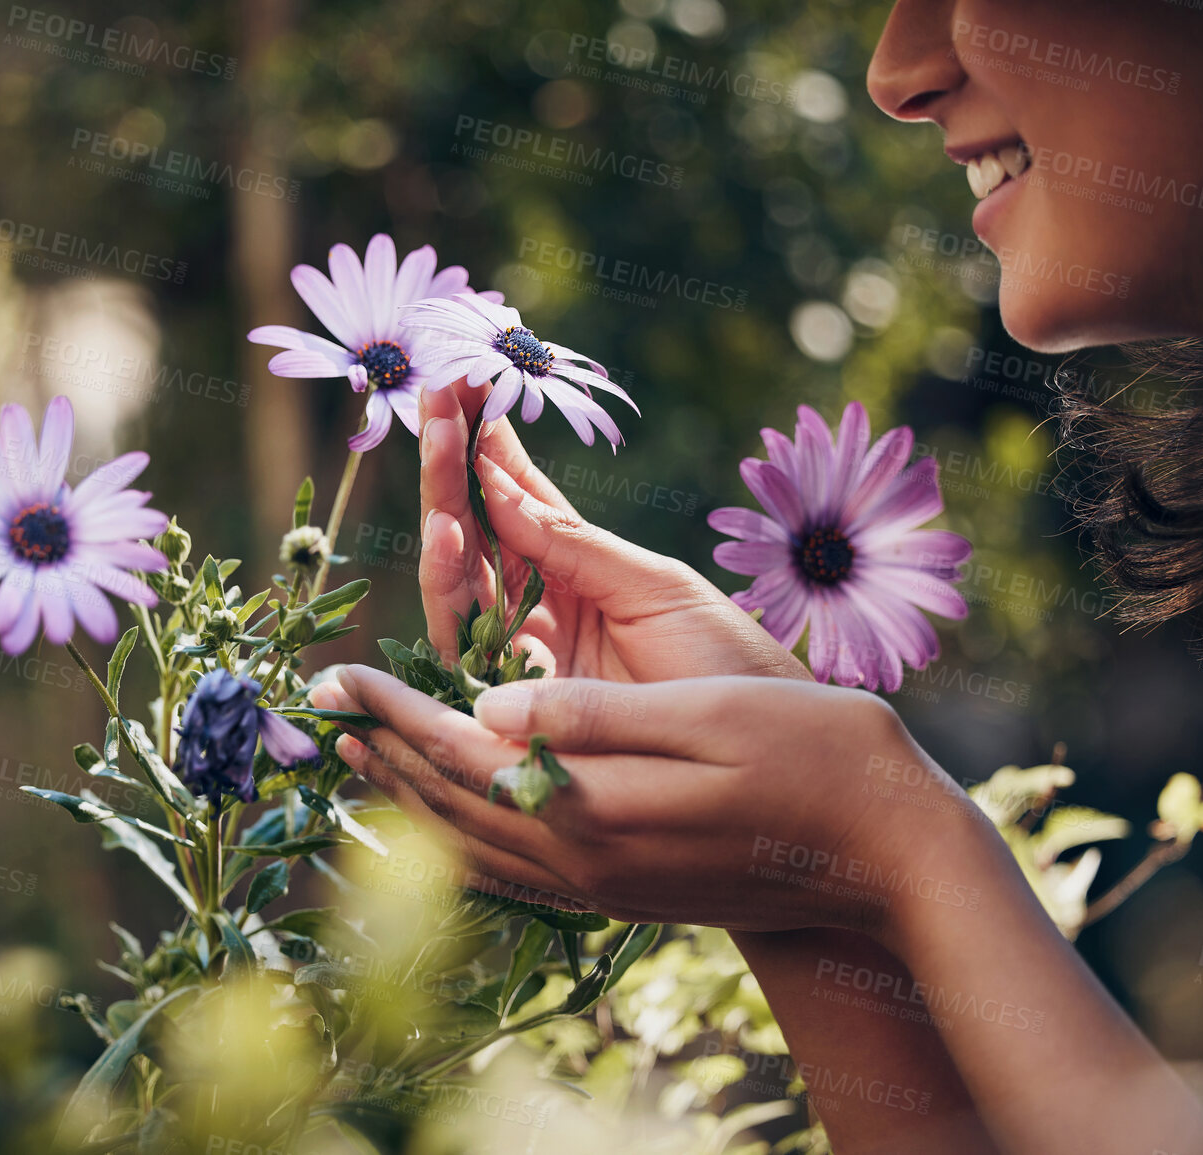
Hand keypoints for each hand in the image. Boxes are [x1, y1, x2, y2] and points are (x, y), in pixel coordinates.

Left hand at [311, 665, 986, 935]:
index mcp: (596, 805)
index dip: (395, 710)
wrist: (886, 855)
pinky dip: (457, 839)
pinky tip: (449, 817)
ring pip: (471, 846)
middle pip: (449, 805)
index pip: (462, 753)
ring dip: (408, 799)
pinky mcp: (619, 896)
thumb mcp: (705, 715)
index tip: (338, 674)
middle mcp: (582, 858)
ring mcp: (600, 886)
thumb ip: (588, 714)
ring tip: (366, 758)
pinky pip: (509, 874)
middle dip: (381, 753)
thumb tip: (485, 706)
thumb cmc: (812, 756)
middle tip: (325, 709)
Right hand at [415, 383, 802, 682]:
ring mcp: (521, 662)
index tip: (462, 379)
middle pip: (473, 536)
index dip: (485, 443)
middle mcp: (538, 616)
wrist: (766, 765)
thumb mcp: (656, 587)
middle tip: (435, 395)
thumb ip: (572, 543)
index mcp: (578, 576)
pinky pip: (463, 645)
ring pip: (458, 584)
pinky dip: (450, 587)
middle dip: (450, 467)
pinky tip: (449, 531)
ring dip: (444, 513)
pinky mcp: (511, 711)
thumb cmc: (728, 667)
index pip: (515, 501)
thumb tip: (496, 478)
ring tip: (441, 446)